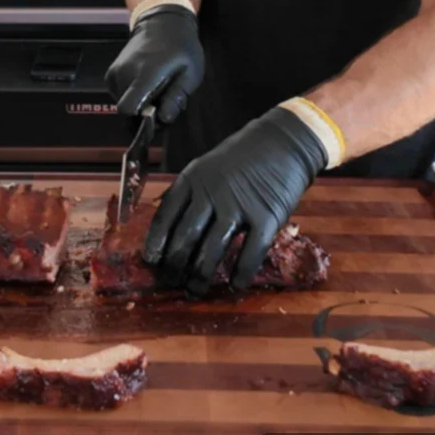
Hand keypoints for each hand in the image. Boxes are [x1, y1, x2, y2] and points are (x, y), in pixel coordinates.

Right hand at [105, 5, 203, 123]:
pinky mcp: (111, 73)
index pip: (127, 109)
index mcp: (145, 73)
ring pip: (123, 104)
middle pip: (127, 111)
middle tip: (163, 101)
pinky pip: (119, 95)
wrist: (162, 23)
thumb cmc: (181, 47)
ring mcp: (115, 72)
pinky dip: (131, 96)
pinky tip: (146, 85)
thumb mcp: (190, 73)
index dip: (141, 121)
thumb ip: (176, 98)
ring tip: (156, 89)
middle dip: (144, 114)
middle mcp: (124, 73)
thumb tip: (163, 119)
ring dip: (139, 104)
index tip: (156, 117)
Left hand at [143, 105, 326, 296]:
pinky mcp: (267, 218)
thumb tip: (167, 225)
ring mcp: (239, 206)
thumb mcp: (207, 166)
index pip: (166, 215)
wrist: (283, 142)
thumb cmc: (242, 157)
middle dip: (174, 265)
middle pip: (185, 237)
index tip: (150, 261)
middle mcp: (212, 194)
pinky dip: (240, 275)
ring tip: (193, 292)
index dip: (156, 242)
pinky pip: (249, 254)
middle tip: (170, 281)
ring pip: (212, 252)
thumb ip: (190, 193)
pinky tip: (234, 287)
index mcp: (193, 179)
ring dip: (200, 277)